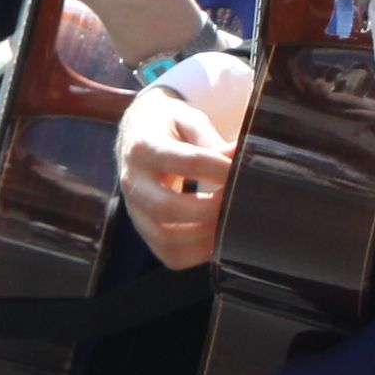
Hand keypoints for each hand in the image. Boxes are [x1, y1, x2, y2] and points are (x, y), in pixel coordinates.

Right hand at [118, 61, 252, 270]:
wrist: (135, 137)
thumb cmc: (167, 127)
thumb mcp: (186, 119)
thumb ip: (211, 138)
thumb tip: (242, 156)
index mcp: (143, 146)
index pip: (186, 161)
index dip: (220, 168)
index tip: (242, 169)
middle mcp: (132, 182)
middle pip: (166, 208)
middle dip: (210, 209)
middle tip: (236, 200)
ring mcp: (135, 211)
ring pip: (166, 238)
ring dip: (205, 235)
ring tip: (230, 220)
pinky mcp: (144, 231)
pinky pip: (170, 255)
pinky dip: (198, 253)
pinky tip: (217, 237)